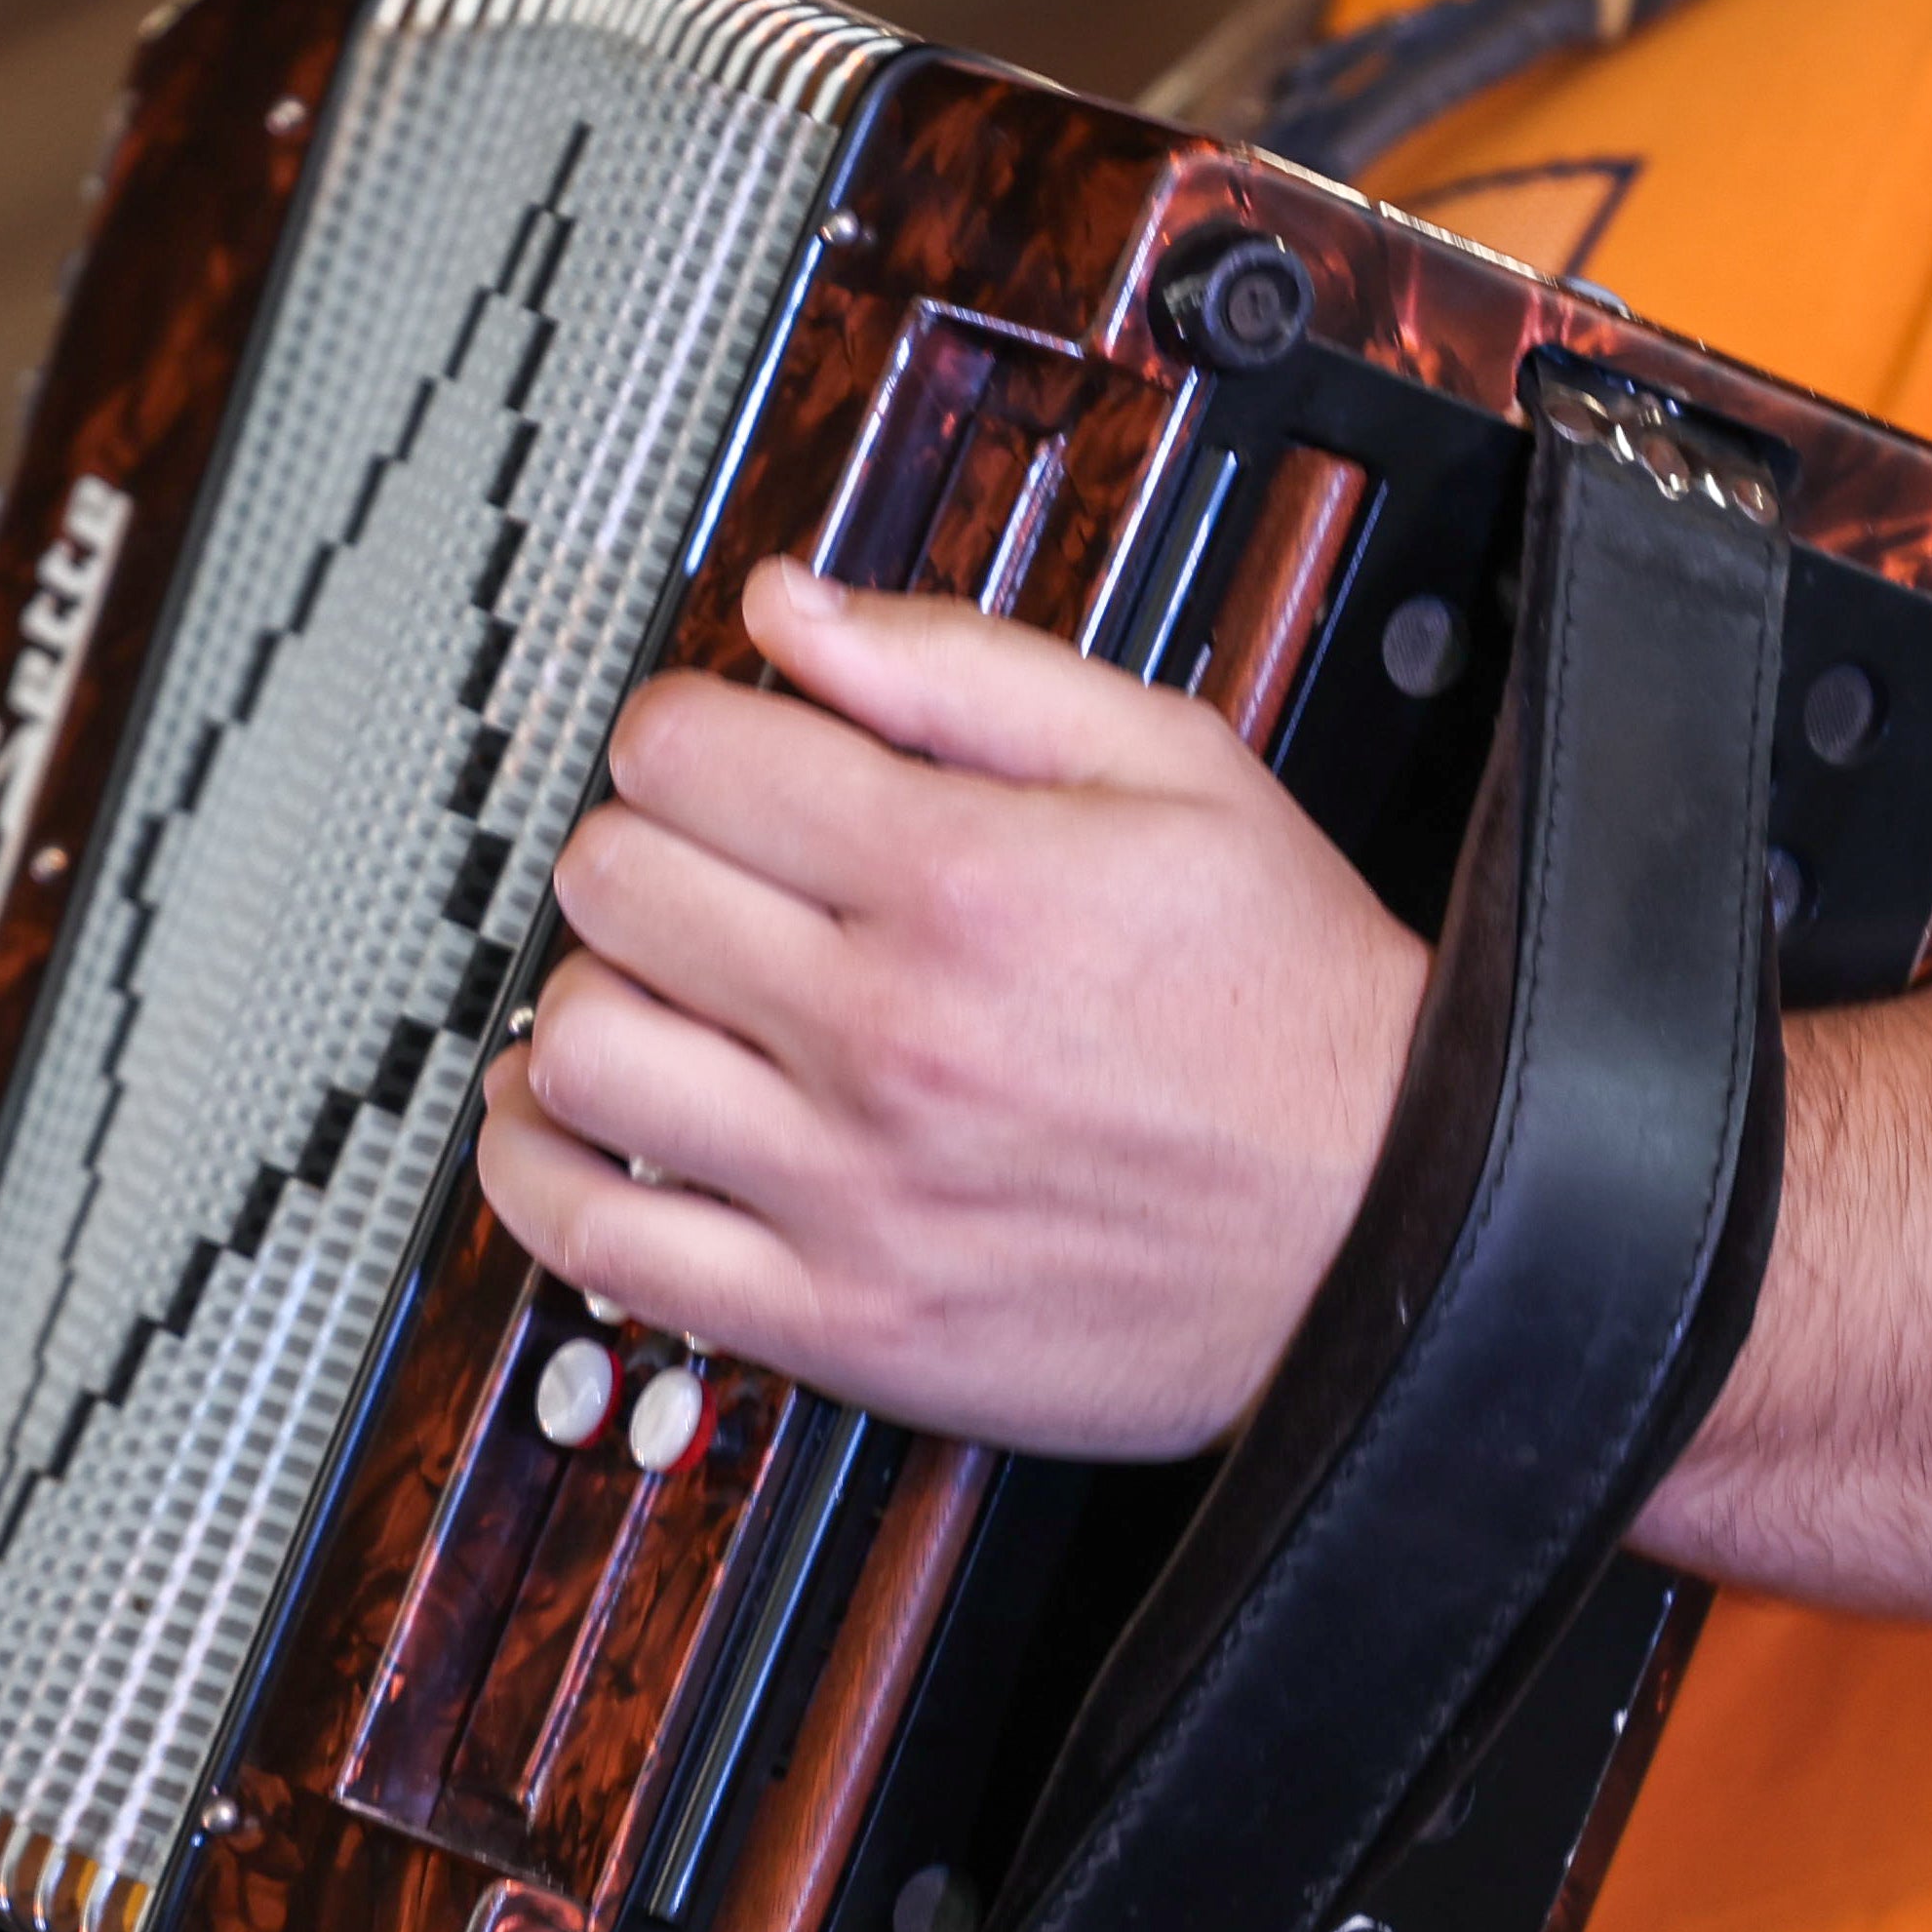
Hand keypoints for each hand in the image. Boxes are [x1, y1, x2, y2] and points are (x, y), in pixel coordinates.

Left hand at [475, 557, 1429, 1460]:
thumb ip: (962, 669)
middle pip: (614, 885)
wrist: (1389, 1231)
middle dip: (643, 845)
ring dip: (593, 998)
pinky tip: (569, 1125)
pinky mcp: (842, 1322)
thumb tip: (791, 608)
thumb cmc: (1290, 1008)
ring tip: (653, 988)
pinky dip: (542, 1173)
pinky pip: (601, 1246)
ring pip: (584, 1053)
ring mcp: (852, 1190)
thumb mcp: (1172, 768)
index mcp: (964, 879)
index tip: (727, 757)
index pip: (686, 751)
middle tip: (700, 867)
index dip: (691, 729)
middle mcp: (891, 1037)